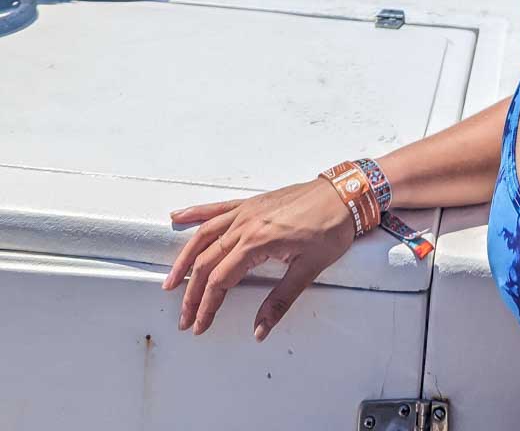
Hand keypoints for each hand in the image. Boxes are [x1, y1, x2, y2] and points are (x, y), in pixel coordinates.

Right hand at [162, 178, 354, 339]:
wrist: (345, 193)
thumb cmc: (331, 227)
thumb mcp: (309, 268)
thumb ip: (280, 299)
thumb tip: (260, 330)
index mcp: (258, 242)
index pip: (221, 279)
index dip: (207, 305)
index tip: (200, 325)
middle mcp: (246, 224)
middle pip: (207, 261)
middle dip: (192, 292)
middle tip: (184, 317)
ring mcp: (247, 210)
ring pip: (204, 234)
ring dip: (184, 259)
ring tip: (171, 281)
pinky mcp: (252, 202)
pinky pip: (217, 208)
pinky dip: (196, 213)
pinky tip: (178, 216)